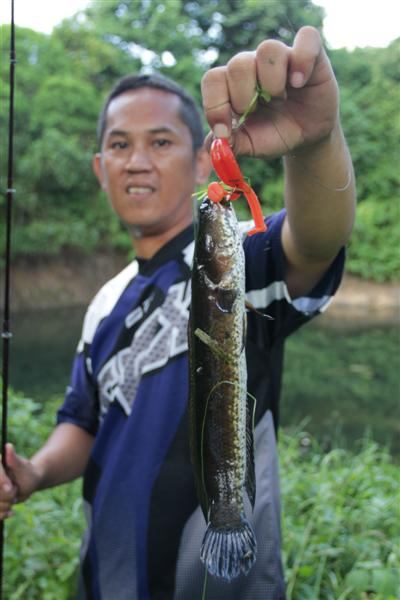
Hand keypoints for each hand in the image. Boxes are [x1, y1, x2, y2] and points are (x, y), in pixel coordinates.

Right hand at [0, 444, 39, 519]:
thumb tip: (8, 446)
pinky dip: (2, 514)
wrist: (30, 482)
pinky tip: (9, 512)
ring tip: (14, 499)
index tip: (11, 488)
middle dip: (6, 496)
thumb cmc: (27, 472)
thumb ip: (13, 459)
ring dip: (5, 506)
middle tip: (15, 491)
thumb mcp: (22, 466)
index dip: (2, 483)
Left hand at [201, 26, 338, 157]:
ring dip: (271, 80)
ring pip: (268, 49)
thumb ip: (231, 144)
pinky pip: (306, 38)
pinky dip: (303, 59)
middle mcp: (254, 65)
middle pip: (238, 64)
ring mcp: (282, 57)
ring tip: (280, 100)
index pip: (213, 79)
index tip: (223, 131)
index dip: (214, 104)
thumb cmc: (274, 134)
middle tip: (255, 112)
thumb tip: (212, 146)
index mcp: (233, 85)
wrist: (306, 137)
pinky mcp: (311, 56)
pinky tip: (299, 83)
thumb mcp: (251, 145)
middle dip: (243, 95)